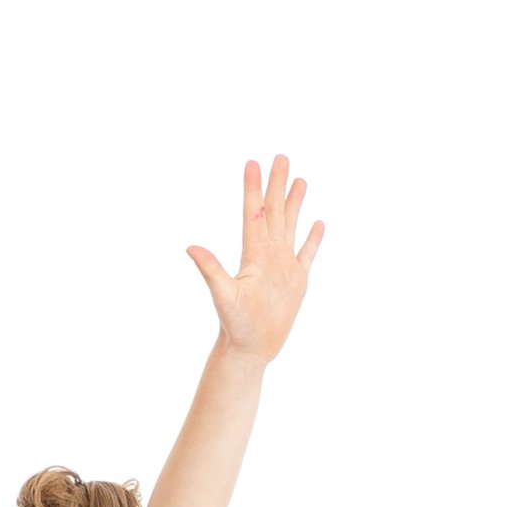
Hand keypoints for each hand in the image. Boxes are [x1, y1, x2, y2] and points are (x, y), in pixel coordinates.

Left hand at [186, 157, 324, 362]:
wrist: (250, 349)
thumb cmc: (235, 326)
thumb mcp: (223, 295)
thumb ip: (210, 270)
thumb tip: (190, 247)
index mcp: (253, 254)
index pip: (254, 213)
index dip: (253, 188)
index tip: (252, 163)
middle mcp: (268, 255)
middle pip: (274, 211)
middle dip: (277, 184)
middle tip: (281, 157)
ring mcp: (283, 266)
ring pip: (291, 226)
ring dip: (295, 203)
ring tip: (300, 179)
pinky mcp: (297, 281)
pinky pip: (307, 254)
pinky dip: (313, 239)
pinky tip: (318, 224)